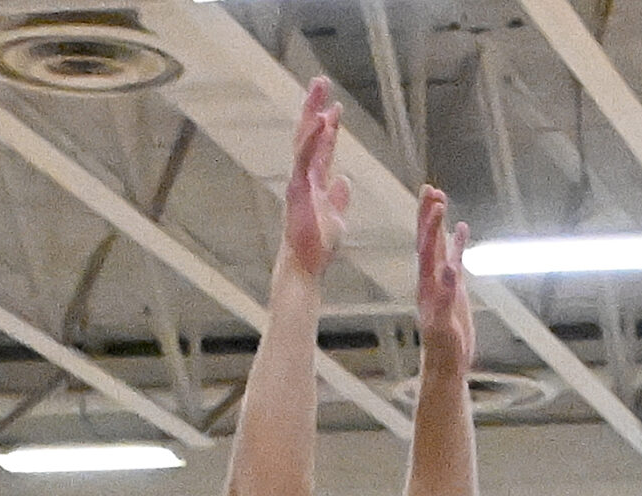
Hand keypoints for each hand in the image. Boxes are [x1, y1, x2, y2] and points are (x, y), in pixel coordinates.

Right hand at [283, 76, 349, 278]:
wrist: (306, 268)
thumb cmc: (317, 248)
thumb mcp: (336, 218)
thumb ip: (339, 198)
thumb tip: (345, 180)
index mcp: (315, 182)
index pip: (322, 148)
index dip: (328, 127)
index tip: (335, 106)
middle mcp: (304, 177)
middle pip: (308, 135)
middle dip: (314, 107)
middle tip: (321, 81)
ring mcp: (299, 181)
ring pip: (304, 140)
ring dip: (312, 113)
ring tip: (320, 89)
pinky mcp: (297, 190)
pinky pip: (305, 159)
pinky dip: (313, 138)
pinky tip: (321, 120)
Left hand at [415, 187, 473, 371]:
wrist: (446, 366)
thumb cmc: (443, 350)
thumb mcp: (444, 325)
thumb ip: (445, 298)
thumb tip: (449, 270)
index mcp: (427, 285)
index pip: (426, 247)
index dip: (431, 224)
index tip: (435, 202)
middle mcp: (431, 279)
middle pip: (427, 238)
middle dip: (427, 213)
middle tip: (429, 187)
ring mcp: (442, 282)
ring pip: (438, 244)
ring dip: (438, 221)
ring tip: (440, 196)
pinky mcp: (454, 289)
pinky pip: (455, 258)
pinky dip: (457, 241)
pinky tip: (463, 227)